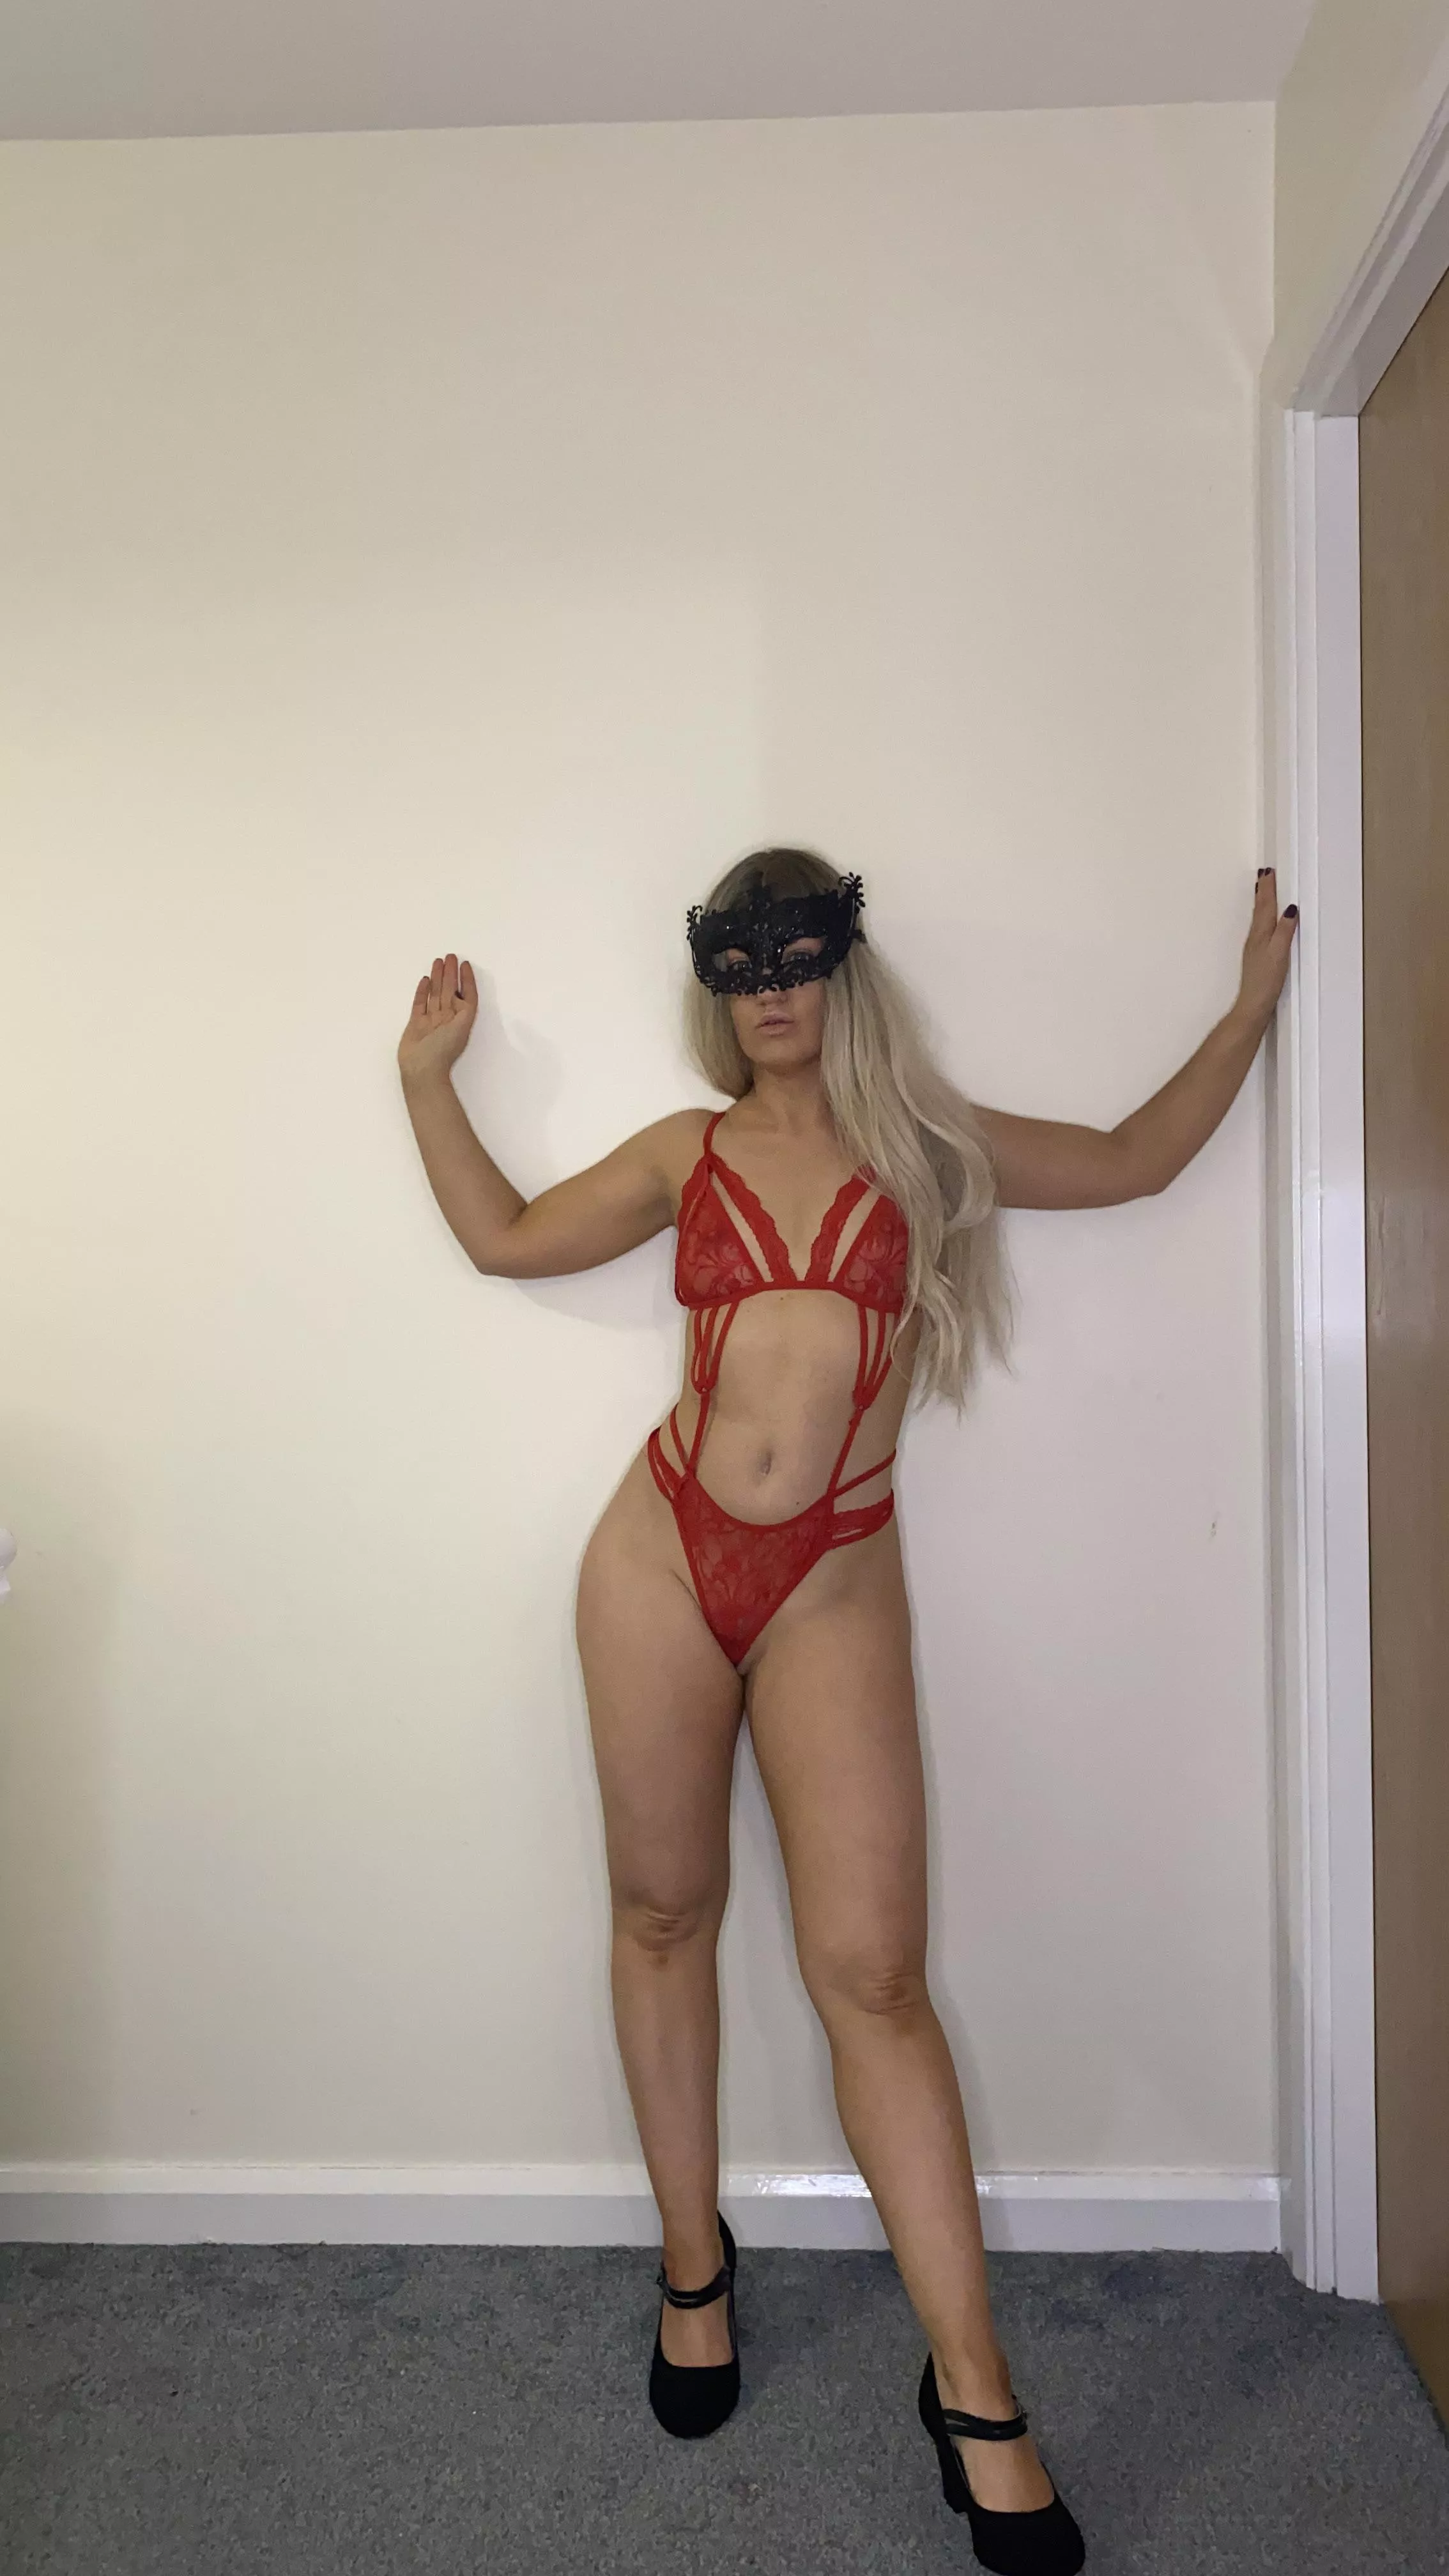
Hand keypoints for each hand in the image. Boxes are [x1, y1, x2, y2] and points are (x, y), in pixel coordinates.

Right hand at [398, 953, 477, 1083]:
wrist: (421, 1070)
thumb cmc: (443, 1051)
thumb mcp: (461, 1028)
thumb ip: (465, 1010)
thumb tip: (465, 993)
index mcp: (460, 1019)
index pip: (466, 995)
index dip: (467, 980)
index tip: (465, 964)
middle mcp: (446, 1018)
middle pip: (449, 990)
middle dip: (450, 973)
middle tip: (450, 955)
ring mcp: (431, 1020)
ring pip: (436, 994)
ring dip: (438, 978)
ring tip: (438, 961)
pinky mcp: (416, 1023)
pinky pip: (420, 1003)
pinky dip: (423, 992)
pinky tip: (425, 979)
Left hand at [1233, 868, 1298, 1027]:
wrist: (1253, 1003)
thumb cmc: (1266, 981)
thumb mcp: (1279, 953)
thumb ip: (1285, 931)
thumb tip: (1290, 910)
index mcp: (1261, 934)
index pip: (1265, 905)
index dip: (1268, 889)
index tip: (1268, 872)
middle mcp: (1255, 938)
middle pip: (1260, 909)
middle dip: (1263, 891)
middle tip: (1265, 874)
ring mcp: (1254, 947)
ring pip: (1258, 918)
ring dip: (1261, 902)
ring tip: (1263, 890)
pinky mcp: (1256, 956)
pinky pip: (1259, 928)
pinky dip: (1262, 918)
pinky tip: (1264, 921)